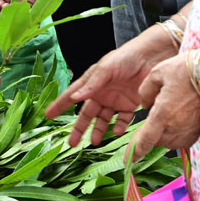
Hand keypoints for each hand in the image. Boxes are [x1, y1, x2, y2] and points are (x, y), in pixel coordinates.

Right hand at [46, 37, 161, 146]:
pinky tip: (116, 132)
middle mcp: (102, 93)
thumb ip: (91, 85)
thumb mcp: (106, 69)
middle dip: (79, 128)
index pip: (73, 95)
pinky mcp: (130, 104)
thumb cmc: (125, 57)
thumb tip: (75, 97)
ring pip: (103, 120)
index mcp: (92, 82)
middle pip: (87, 114)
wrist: (151, 57)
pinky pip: (122, 119)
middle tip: (72, 142)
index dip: (60, 105)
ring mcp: (115, 100)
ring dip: (98, 131)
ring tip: (94, 142)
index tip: (48, 115)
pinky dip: (119, 127)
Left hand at [131, 54, 199, 158]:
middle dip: (148, 134)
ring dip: (161, 135)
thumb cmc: (184, 72)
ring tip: (164, 117)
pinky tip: (174, 123)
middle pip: (155, 141)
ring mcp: (187, 131)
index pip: (146, 140)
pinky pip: (180, 141)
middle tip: (152, 117)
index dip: (135, 151)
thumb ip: (145, 91)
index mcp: (162, 114)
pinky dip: (174, 136)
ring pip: (167, 142)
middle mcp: (174, 126)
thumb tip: (144, 104)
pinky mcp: (197, 131)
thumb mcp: (156, 74)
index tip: (127, 160)